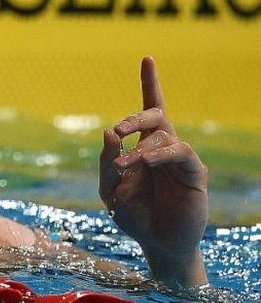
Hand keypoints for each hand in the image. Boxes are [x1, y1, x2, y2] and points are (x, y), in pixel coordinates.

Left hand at [99, 57, 207, 287]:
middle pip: (155, 115)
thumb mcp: (110, 189)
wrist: (156, 244)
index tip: (147, 58)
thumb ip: (107, 162)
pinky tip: (143, 163)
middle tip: (118, 130)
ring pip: (164, 134)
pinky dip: (159, 154)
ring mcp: (180, 159)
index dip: (150, 83)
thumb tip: (108, 132)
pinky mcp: (194, 173)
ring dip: (140, 147)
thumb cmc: (133, 214)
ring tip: (125, 165)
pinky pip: (181, 152)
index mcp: (143, 147)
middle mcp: (163, 147)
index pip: (148, 109)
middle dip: (136, 116)